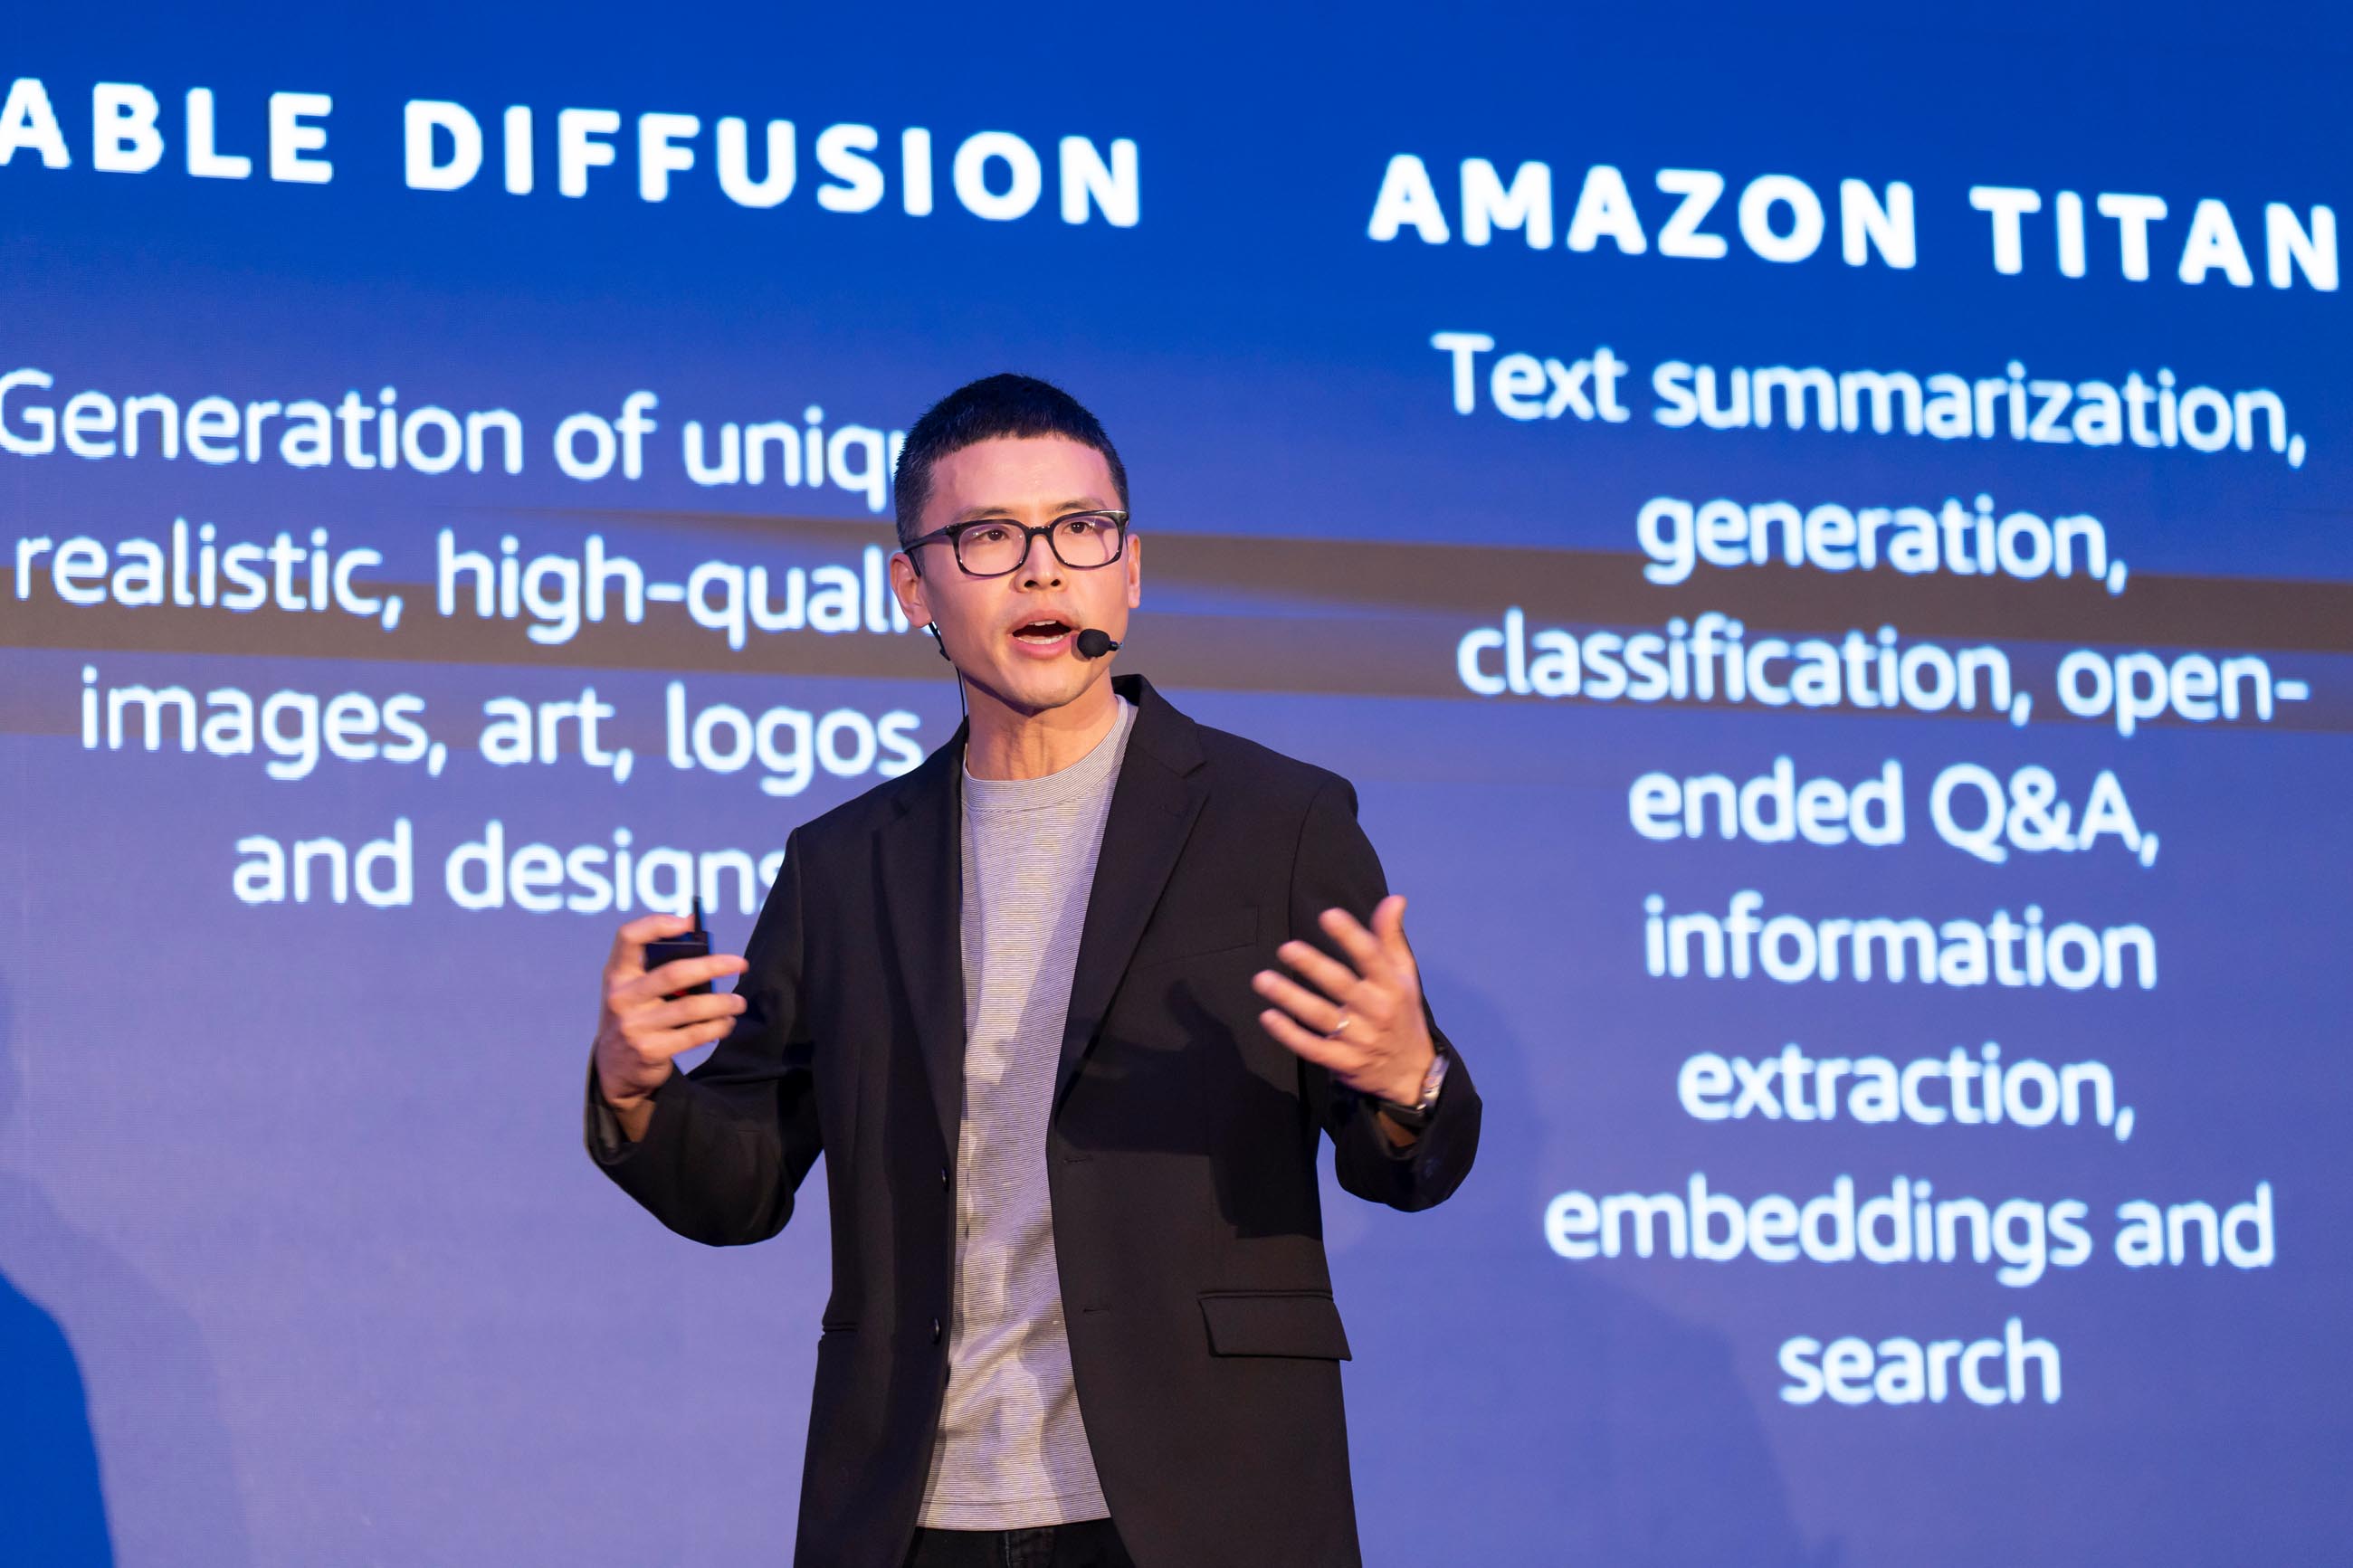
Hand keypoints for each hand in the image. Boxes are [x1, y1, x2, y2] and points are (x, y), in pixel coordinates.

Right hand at [593, 912, 749, 1111]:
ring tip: (738, 1002)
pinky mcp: (650, 1050)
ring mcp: (634, 1026)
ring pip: (690, 1007)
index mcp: (616, 975)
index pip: (628, 937)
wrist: (614, 1068)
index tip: (688, 923)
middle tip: (740, 964)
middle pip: (673, 973)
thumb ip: (657, 966)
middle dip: (713, 966)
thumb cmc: (634, 1016)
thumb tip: (696, 934)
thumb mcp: (633, 990)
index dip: (656, 924)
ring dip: (722, 1003)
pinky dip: (716, 1027)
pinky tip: (726, 1023)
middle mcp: (621, 998)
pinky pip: (693, 1035)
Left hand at [1251, 894, 1435, 1107]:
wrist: (1410, 1072)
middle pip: (1342, 985)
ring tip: (1262, 979)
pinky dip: (1289, 1034)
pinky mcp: (1344, 1062)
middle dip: (1314, 966)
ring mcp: (1360, 1039)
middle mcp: (1377, 1011)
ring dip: (1290, 997)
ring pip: (1321, 1016)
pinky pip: (1312, 1048)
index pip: (1372, 957)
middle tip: (1286, 948)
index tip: (1328, 915)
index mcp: (1392, 985)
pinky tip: (1268, 1016)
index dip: (1350, 936)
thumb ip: (1391, 937)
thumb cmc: (1401, 1012)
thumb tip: (1394, 898)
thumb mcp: (1404, 975)